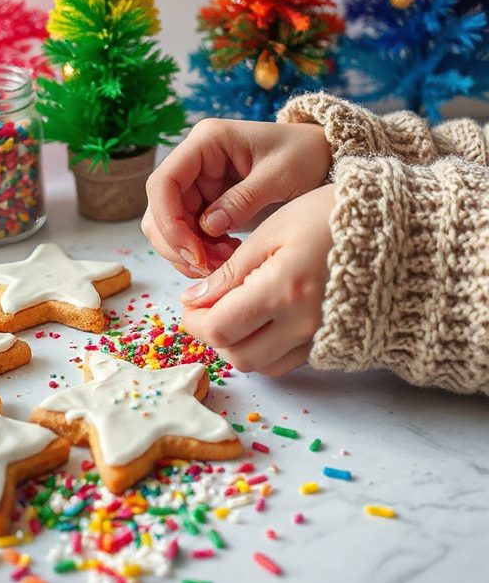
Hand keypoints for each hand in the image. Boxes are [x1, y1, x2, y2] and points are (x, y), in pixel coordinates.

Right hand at [142, 118, 330, 276]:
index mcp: (206, 142)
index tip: (195, 253)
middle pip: (160, 209)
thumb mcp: (280, 176)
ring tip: (224, 263)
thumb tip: (207, 228)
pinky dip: (202, 252)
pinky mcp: (208, 202)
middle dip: (179, 244)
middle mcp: (194, 160)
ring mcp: (199, 182)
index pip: (163, 183)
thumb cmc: (304, 155)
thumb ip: (243, 200)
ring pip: (170, 225)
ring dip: (189, 252)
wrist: (322, 155)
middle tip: (210, 267)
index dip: (169, 222)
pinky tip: (228, 257)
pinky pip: (189, 233)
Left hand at [179, 184, 334, 376]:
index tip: (190, 305)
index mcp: (284, 290)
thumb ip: (231, 270)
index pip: (220, 329)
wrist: (393, 226)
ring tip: (236, 312)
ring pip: (262, 366)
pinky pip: (289, 361)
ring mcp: (322, 337)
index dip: (195, 322)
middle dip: (214, 337)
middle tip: (206, 309)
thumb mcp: (273, 231)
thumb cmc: (330, 217)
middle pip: (238, 356)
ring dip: (239, 346)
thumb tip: (194, 299)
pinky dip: (267, 348)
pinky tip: (266, 319)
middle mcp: (304, 323)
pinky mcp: (334, 342)